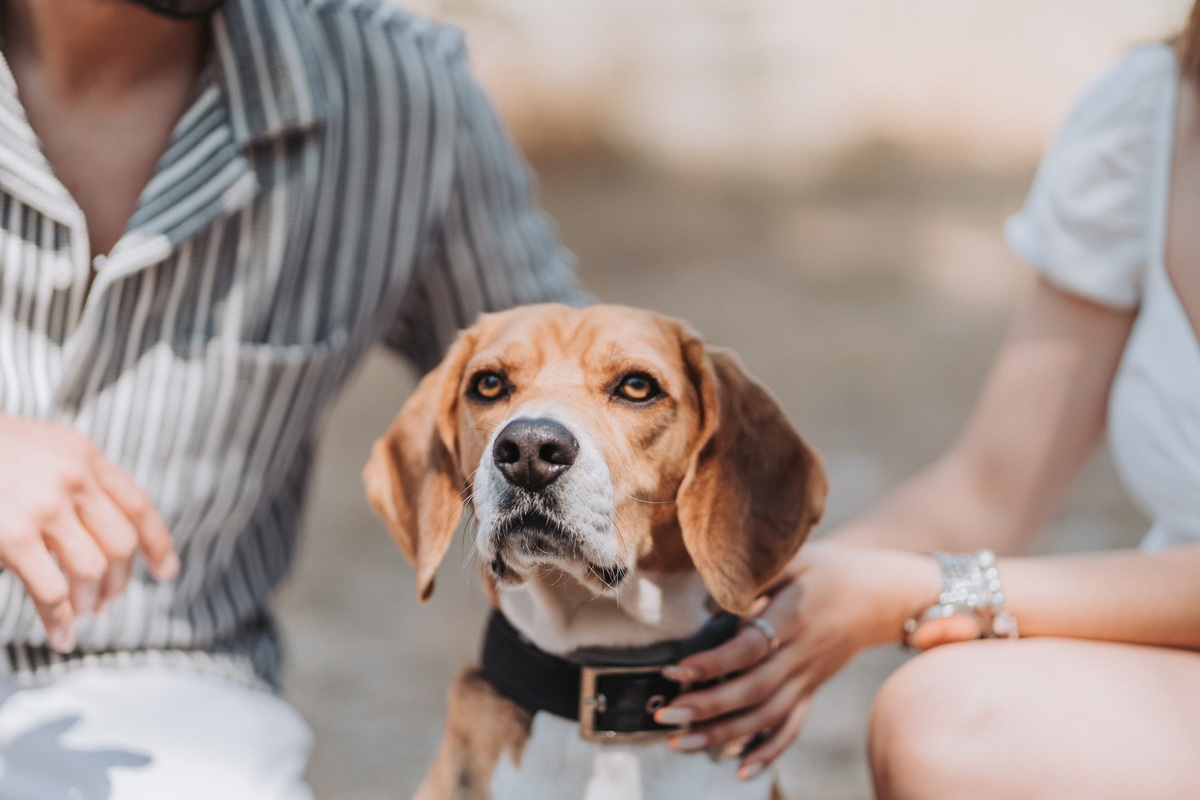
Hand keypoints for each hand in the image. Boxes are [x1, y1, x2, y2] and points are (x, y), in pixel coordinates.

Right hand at [0, 415, 177, 652]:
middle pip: (122, 543)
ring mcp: (44, 507)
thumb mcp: (41, 448)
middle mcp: (73, 478)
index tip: (166, 570)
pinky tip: (61, 634)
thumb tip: (102, 531)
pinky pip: (54, 591)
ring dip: (90, 600)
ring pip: (94, 569)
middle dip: (121, 580)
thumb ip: (75, 478)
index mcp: (83, 455)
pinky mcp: (13, 538)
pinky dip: (60, 619)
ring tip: (81, 616)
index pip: (137, 505)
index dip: (157, 542)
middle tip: (108, 602)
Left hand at [653, 541, 938, 778]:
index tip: (676, 668)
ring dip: (723, 735)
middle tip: (667, 716)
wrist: (881, 594)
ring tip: (681, 743)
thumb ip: (754, 576)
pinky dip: (768, 752)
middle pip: (754, 691)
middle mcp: (801, 656)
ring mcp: (808, 678)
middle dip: (708, 708)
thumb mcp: (794, 557)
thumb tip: (710, 603)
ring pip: (767, 717)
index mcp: (793, 618)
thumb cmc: (830, 570)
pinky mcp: (811, 689)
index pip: (750, 648)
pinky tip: (740, 771)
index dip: (713, 662)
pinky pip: (791, 727)